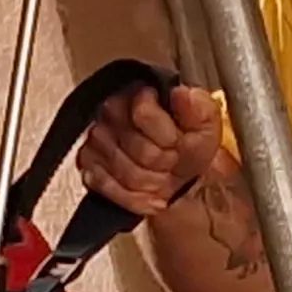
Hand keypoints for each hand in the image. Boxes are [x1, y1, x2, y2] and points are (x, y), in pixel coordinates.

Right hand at [76, 84, 236, 216]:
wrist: (174, 173)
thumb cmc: (186, 146)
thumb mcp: (205, 126)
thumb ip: (199, 110)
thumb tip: (182, 95)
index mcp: (142, 93)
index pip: (144, 113)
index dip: (170, 138)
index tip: (179, 142)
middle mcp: (111, 111)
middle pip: (142, 151)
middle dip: (166, 165)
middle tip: (173, 164)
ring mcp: (95, 139)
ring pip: (128, 174)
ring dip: (153, 184)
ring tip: (162, 179)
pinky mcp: (87, 164)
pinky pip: (110, 189)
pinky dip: (135, 198)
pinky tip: (147, 193)